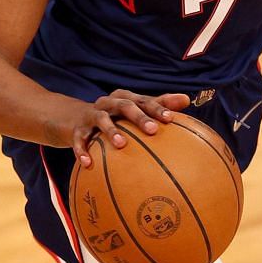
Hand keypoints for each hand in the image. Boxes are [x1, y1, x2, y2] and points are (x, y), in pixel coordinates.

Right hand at [72, 90, 189, 166]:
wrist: (75, 119)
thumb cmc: (114, 117)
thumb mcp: (134, 109)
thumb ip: (159, 104)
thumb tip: (187, 99)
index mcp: (125, 98)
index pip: (144, 100)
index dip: (157, 108)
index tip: (170, 119)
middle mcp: (108, 103)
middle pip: (125, 106)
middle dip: (138, 117)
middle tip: (152, 130)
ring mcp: (92, 115)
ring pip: (101, 119)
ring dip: (111, 131)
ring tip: (121, 145)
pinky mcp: (77, 130)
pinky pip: (80, 140)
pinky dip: (82, 150)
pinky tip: (88, 164)